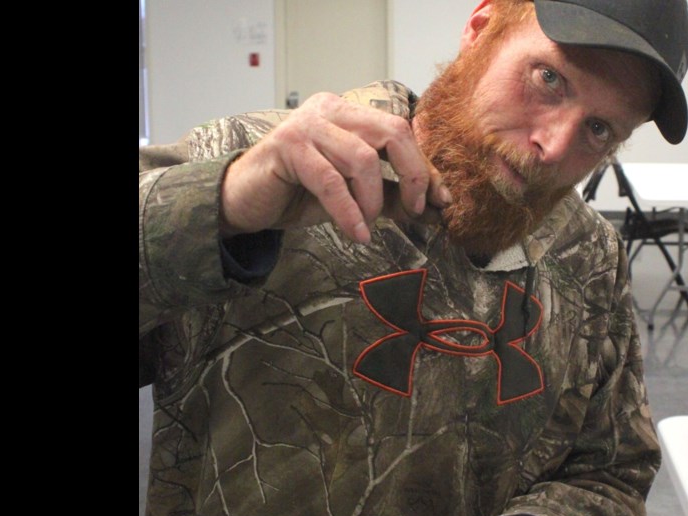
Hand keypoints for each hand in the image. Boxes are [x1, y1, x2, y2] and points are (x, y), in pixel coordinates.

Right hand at [219, 92, 450, 240]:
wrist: (245, 202)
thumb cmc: (298, 195)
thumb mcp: (354, 197)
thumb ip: (389, 196)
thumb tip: (433, 208)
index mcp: (350, 113)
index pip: (401, 133)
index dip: (425, 168)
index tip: (442, 201)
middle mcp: (331, 109)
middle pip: (392, 132)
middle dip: (412, 175)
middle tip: (415, 210)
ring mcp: (308, 124)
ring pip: (363, 157)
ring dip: (373, 199)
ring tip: (368, 224)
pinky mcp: (288, 146)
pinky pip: (331, 180)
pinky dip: (349, 211)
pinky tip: (356, 233)